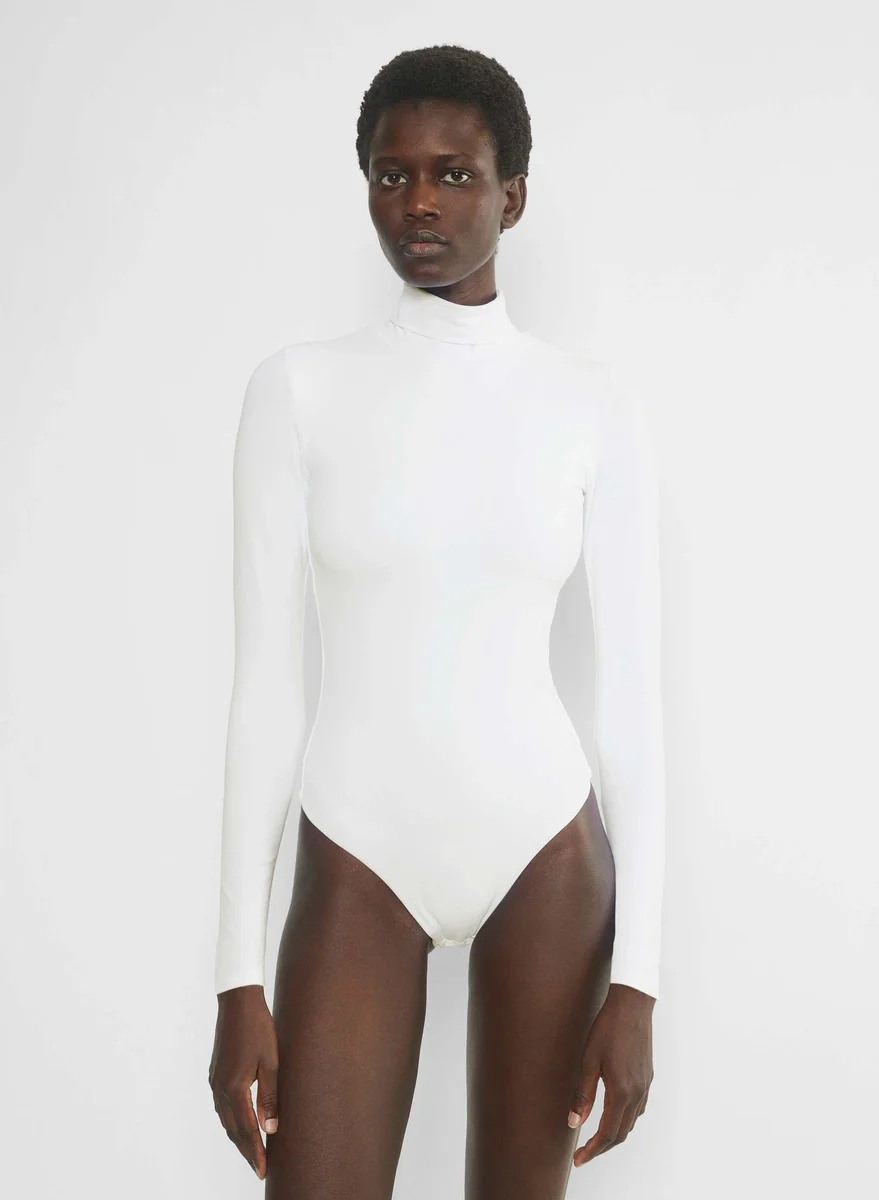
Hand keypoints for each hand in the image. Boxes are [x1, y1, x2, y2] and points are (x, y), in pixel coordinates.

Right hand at [209, 985, 279, 1179]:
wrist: (238, 1002)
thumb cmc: (259, 1028)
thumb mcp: (271, 1062)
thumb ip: (270, 1097)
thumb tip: (271, 1129)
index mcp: (234, 1088)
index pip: (246, 1130)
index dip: (255, 1152)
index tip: (263, 1170)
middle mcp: (220, 1088)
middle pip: (233, 1129)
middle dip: (246, 1150)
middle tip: (259, 1168)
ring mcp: (215, 1081)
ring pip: (226, 1119)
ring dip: (238, 1136)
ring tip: (252, 1150)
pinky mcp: (216, 1074)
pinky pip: (222, 1106)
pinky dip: (232, 1120)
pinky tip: (240, 1122)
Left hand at [567, 983, 654, 1166]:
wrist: (633, 1005)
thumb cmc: (608, 1028)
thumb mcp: (589, 1060)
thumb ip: (583, 1094)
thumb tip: (574, 1122)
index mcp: (622, 1091)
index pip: (607, 1133)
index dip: (592, 1150)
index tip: (578, 1159)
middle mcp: (637, 1093)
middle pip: (621, 1133)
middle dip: (602, 1147)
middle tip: (583, 1154)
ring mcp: (645, 1086)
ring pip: (631, 1122)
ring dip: (614, 1134)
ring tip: (595, 1137)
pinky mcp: (648, 1077)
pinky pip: (638, 1108)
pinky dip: (625, 1119)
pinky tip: (613, 1113)